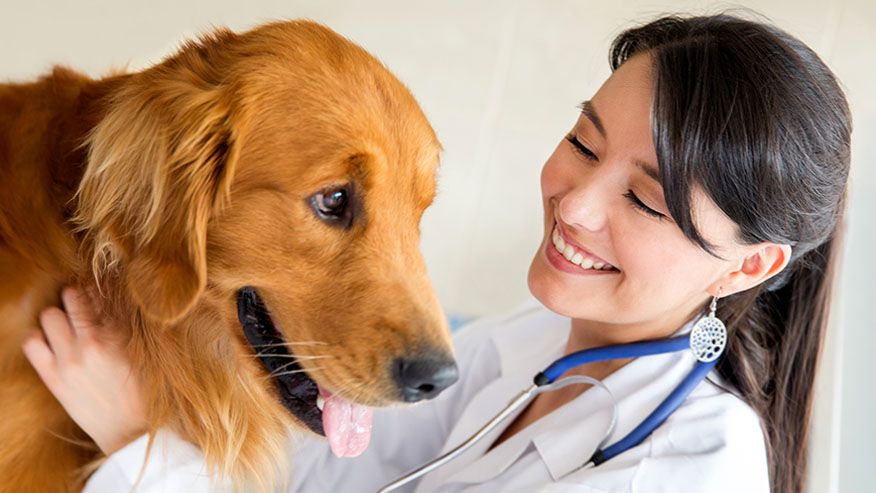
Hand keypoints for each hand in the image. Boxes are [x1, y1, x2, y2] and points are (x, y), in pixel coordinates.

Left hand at [22, 287, 147, 454]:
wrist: (131, 432)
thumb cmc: (144, 391)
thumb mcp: (145, 353)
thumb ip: (129, 325)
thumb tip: (115, 300)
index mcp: (121, 334)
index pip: (100, 294)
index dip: (98, 291)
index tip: (98, 297)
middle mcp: (92, 342)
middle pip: (71, 296)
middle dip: (76, 299)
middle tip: (82, 310)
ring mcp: (70, 359)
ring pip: (48, 315)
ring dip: (57, 317)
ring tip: (66, 328)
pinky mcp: (54, 377)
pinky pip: (31, 343)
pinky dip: (38, 338)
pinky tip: (51, 344)